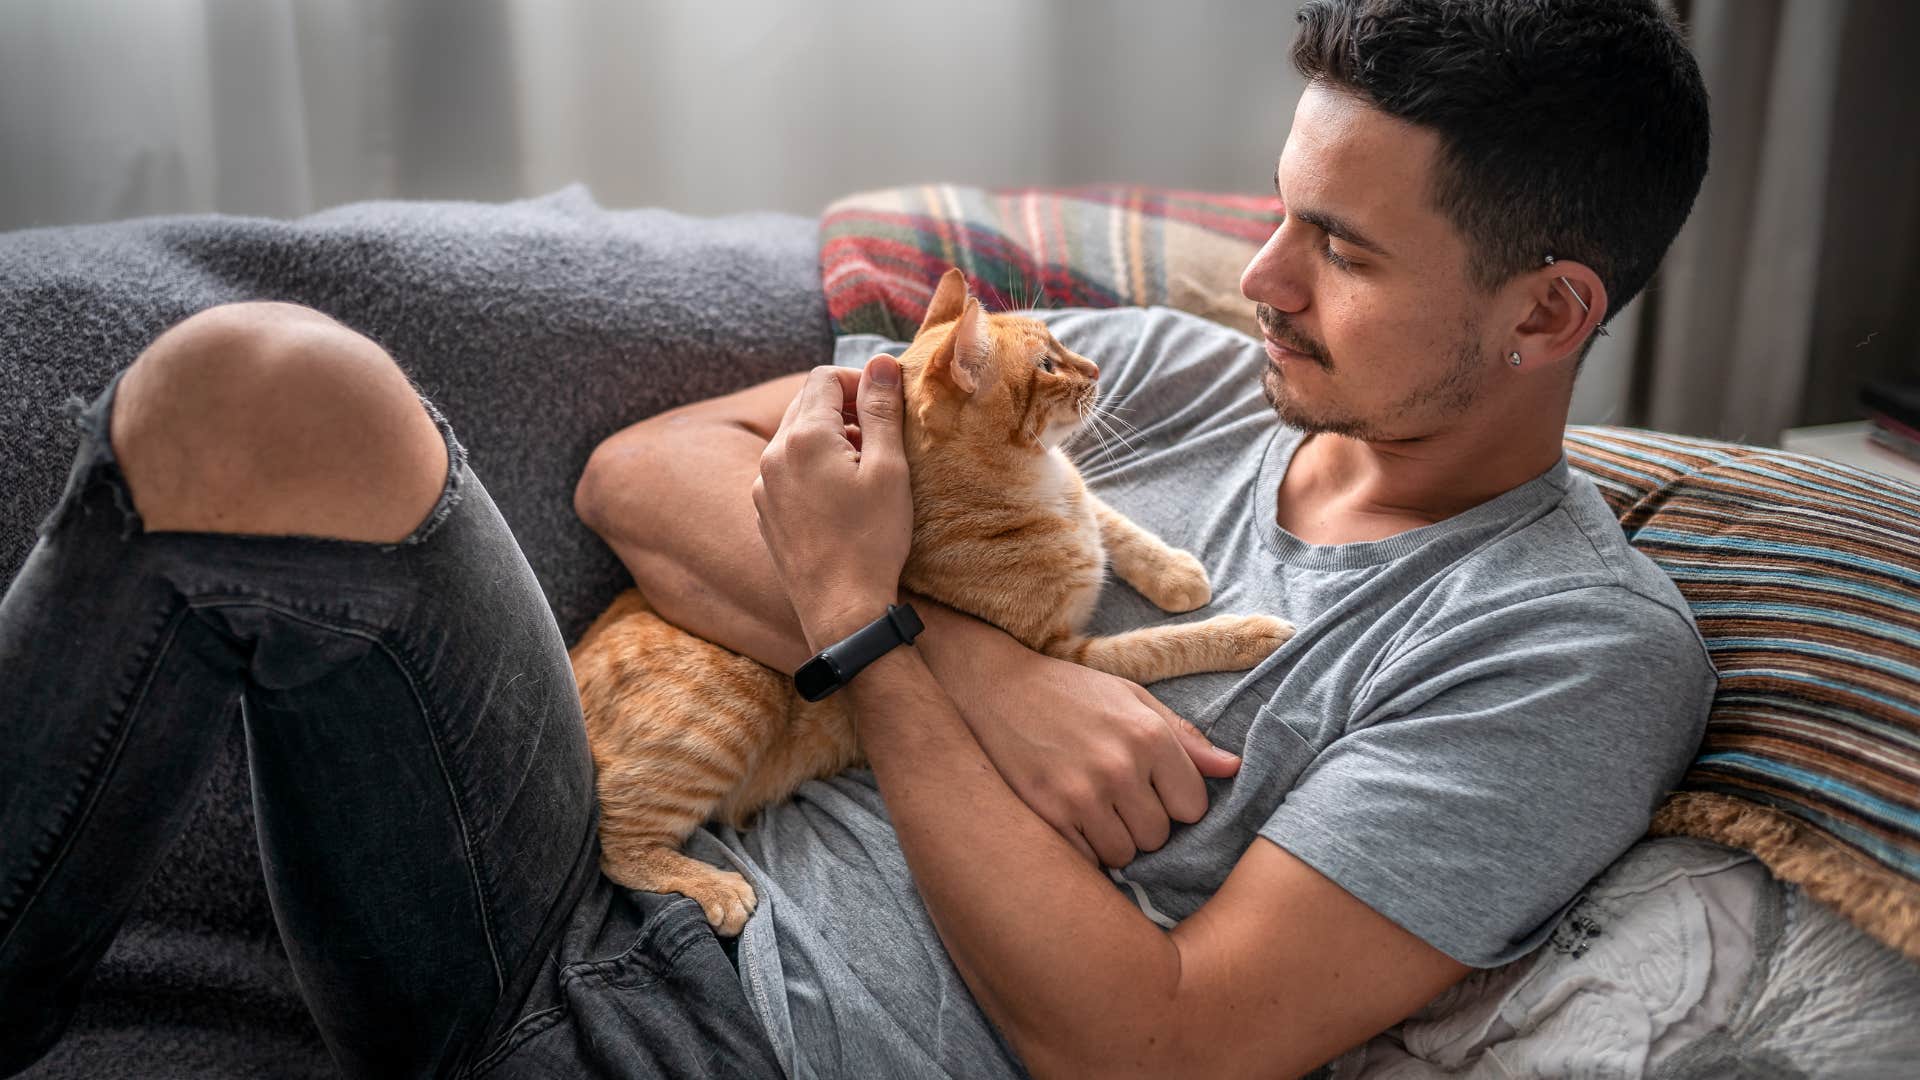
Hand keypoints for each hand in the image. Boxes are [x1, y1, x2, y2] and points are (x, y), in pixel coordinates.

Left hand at [752, 357, 911, 650]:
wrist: (841, 609)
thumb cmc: (872, 539)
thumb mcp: (889, 468)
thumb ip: (882, 409)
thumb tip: (882, 361)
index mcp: (803, 436)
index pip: (824, 377)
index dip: (860, 382)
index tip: (888, 407)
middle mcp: (772, 455)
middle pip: (807, 403)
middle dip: (845, 408)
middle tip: (881, 437)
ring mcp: (763, 485)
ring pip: (796, 438)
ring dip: (830, 438)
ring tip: (864, 470)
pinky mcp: (764, 512)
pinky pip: (786, 471)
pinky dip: (813, 468)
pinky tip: (841, 498)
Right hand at [934, 618, 1241, 867]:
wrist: (991, 687)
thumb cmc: (1067, 692)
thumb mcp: (1130, 698)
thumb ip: (1183, 737)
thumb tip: (1233, 768)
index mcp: (1148, 735)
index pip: (1193, 807)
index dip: (1174, 802)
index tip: (1152, 789)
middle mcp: (1119, 767)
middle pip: (1158, 837)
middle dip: (1142, 822)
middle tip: (1115, 795)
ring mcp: (1080, 794)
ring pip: (1123, 855)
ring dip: (1112, 839)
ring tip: (1091, 806)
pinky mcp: (1046, 815)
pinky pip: (1086, 859)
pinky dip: (1081, 847)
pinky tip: (1068, 817)